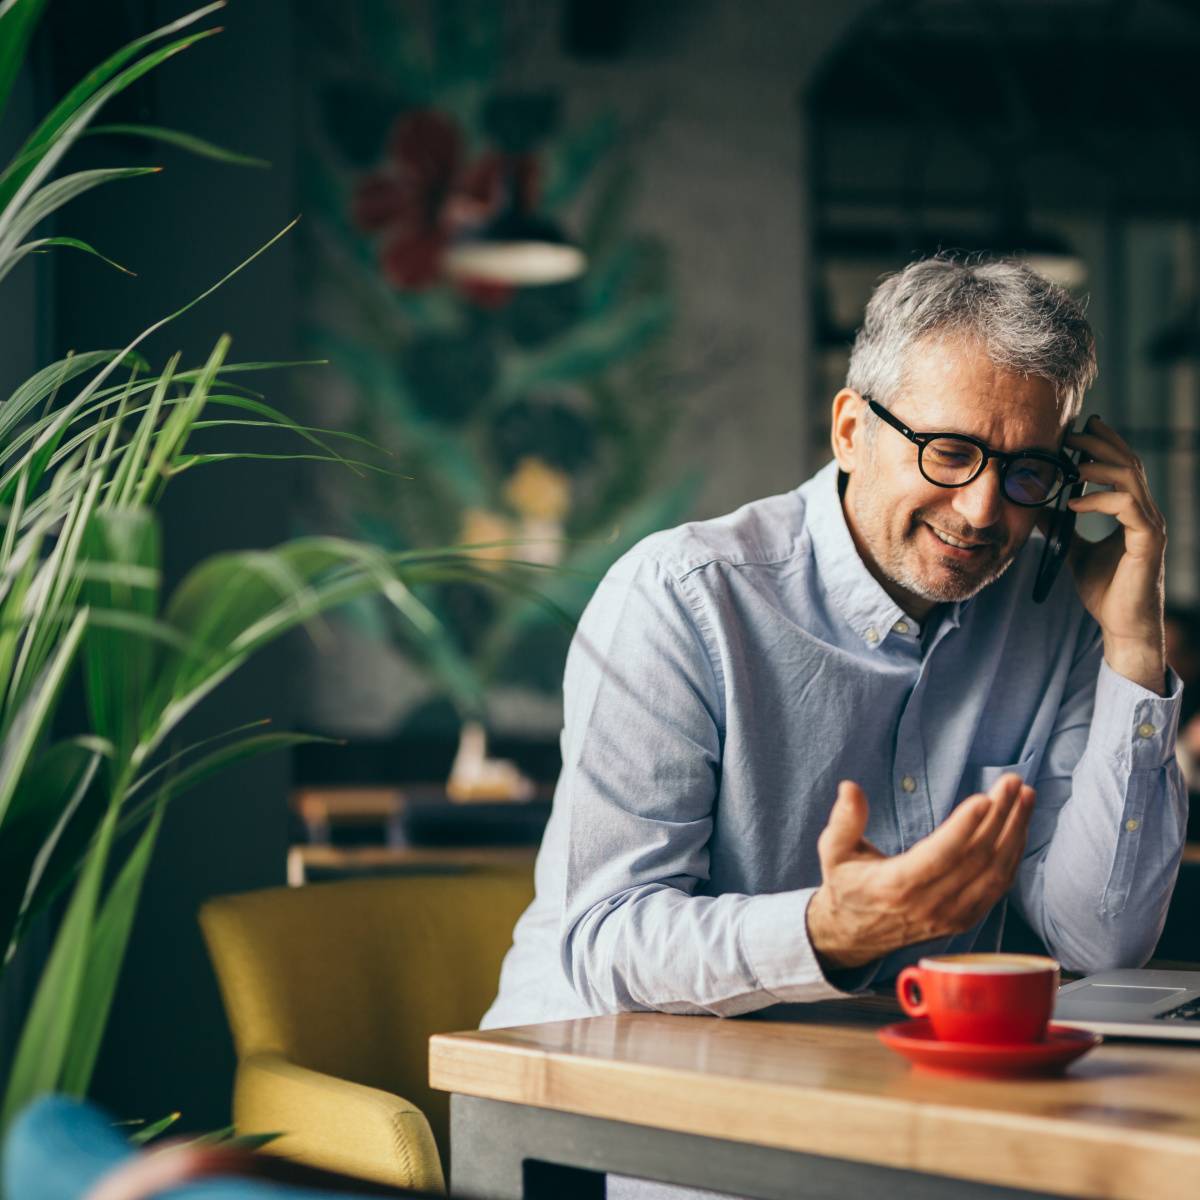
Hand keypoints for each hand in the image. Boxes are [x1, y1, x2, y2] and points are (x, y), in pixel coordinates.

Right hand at [805, 774, 1034, 970]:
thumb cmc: (846, 885)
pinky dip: (1013, 855)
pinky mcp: (964, 918)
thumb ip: (844, 820)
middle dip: (1000, 817)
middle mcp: (929, 904)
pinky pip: (998, 886)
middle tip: (1012, 782)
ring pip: (994, 872)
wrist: (854, 935)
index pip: (940, 855)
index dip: (964, 827)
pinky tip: (1018, 827)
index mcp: (897, 885)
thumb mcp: (834, 851)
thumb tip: (850, 788)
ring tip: (1024, 797)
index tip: (984, 798)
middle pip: (976, 858)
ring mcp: (951, 915)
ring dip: (1014, 833)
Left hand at [1059, 415, 1166, 693]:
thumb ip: (1061, 529)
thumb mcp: (1073, 552)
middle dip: (1100, 443)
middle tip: (1072, 433)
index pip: (1123, 467)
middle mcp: (1145, 513)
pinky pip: (1126, 507)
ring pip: (1130, 478)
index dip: (1104, 444)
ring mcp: (1149, 525)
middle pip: (1129, 463)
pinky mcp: (1147, 541)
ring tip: (1070, 463)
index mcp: (1132, 512)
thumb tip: (1037, 510)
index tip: (1079, 429)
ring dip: (1099, 465)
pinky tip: (1073, 502)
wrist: (1122, 625)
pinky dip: (1098, 499)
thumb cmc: (1104, 590)